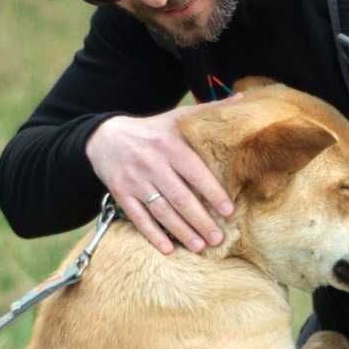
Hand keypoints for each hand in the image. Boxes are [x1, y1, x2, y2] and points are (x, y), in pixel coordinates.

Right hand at [87, 101, 235, 253]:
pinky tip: (168, 249)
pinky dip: (152, 235)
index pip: (194, 172)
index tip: (228, 210)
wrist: (105, 137)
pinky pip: (138, 218)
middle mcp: (152, 163)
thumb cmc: (152, 130)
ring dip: (181, 231)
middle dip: (200, 220)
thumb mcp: (178, 117)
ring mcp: (135, 181)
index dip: (212, 192)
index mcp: (169, 144)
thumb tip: (243, 99)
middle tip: (218, 238)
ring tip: (200, 247)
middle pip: (179, 197)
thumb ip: (209, 112)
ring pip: (161, 210)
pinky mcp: (121, 194)